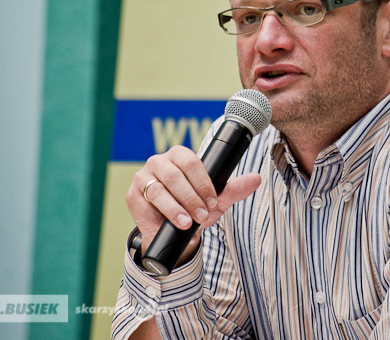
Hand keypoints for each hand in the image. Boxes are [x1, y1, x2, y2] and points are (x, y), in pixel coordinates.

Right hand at [125, 145, 261, 256]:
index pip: (191, 161)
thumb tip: (256, 178)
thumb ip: (234, 189)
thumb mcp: (216, 201)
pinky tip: (176, 221)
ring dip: (178, 206)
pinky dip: (165, 212)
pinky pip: (148, 201)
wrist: (172, 233)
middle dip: (192, 196)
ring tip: (189, 221)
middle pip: (175, 174)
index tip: (213, 200)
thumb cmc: (193, 209)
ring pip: (160, 188)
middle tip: (203, 214)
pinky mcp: (134, 194)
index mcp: (179, 156)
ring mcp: (144, 177)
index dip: (203, 182)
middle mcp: (159, 162)